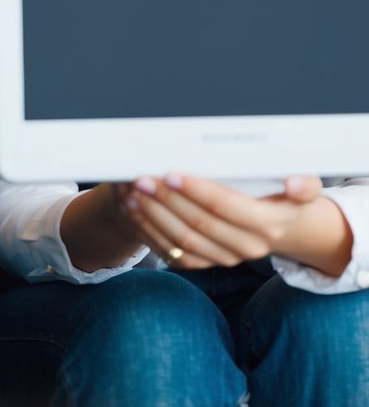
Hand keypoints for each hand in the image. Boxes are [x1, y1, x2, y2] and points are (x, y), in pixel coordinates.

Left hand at [117, 172, 323, 269]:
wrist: (287, 227)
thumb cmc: (288, 195)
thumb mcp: (305, 187)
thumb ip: (304, 184)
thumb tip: (295, 184)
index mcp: (266, 223)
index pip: (225, 206)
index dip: (196, 191)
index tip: (170, 173)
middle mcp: (246, 246)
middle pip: (198, 224)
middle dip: (166, 201)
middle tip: (141, 178)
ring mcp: (225, 258)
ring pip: (183, 241)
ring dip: (153, 217)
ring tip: (132, 193)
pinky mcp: (208, 263)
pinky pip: (176, 254)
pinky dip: (152, 232)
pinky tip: (135, 212)